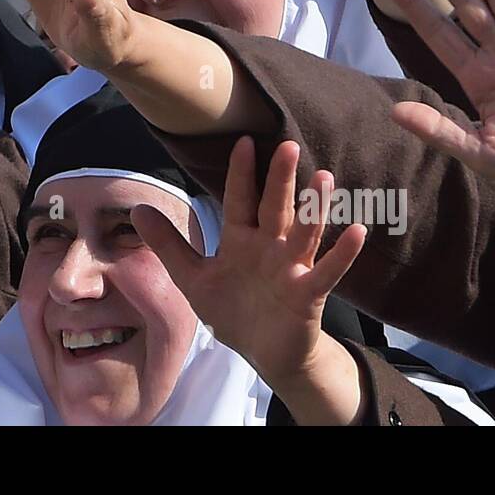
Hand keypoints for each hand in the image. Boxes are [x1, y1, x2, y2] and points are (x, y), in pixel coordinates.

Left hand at [133, 137, 366, 395]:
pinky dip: (342, 253)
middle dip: (281, 178)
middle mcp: (269, 246)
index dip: (241, 173)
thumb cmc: (233, 309)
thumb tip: (136, 210)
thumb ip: (169, 244)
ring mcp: (291, 268)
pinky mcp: (308, 294)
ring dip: (315, 207)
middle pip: (275, 207)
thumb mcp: (193, 277)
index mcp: (241, 239)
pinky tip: (357, 232)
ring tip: (325, 177)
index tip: (243, 141)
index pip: (240, 199)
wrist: (262, 353)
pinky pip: (327, 271)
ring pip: (305, 232)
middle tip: (288, 145)